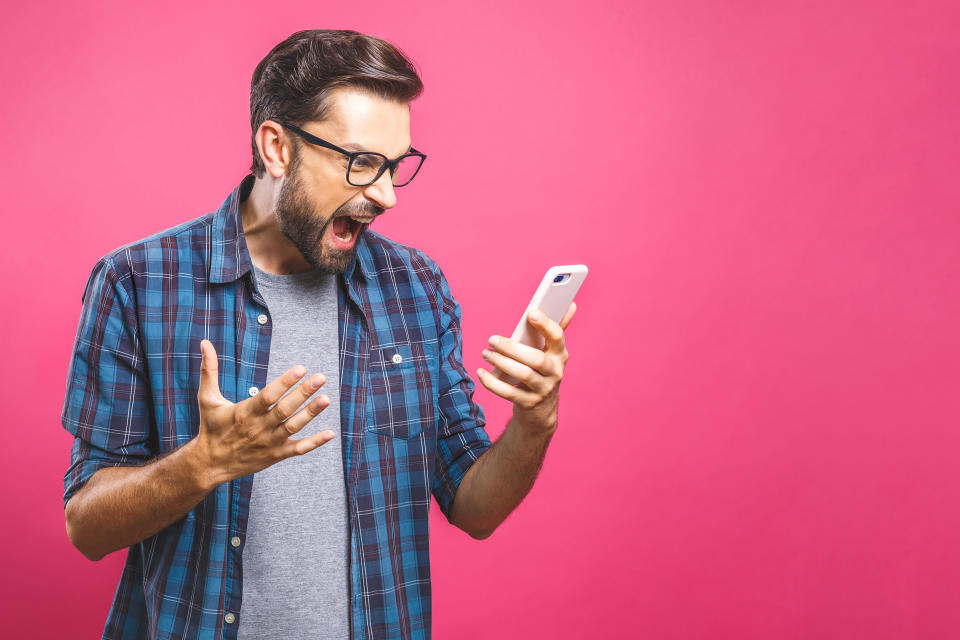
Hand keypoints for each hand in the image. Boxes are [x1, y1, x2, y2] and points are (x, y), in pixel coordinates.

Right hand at [194, 339, 334, 484]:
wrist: (209, 464)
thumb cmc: (211, 427)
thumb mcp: (207, 398)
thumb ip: (209, 370)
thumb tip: (204, 343)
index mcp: (244, 412)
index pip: (268, 396)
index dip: (285, 382)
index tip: (301, 369)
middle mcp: (258, 428)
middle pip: (284, 410)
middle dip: (303, 393)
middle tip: (321, 378)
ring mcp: (269, 443)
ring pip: (293, 427)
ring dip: (311, 413)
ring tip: (326, 399)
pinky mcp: (275, 456)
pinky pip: (298, 449)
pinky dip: (314, 443)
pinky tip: (330, 433)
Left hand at [476, 302, 576, 435]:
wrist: (541, 409)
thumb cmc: (542, 372)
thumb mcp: (551, 353)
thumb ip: (555, 329)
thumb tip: (571, 304)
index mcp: (560, 354)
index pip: (557, 337)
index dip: (545, 325)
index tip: (531, 313)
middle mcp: (555, 372)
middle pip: (535, 358)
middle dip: (512, 348)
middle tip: (492, 339)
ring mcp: (543, 389)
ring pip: (522, 374)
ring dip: (500, 362)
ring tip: (485, 353)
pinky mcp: (529, 403)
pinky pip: (509, 393)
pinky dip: (492, 383)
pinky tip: (481, 373)